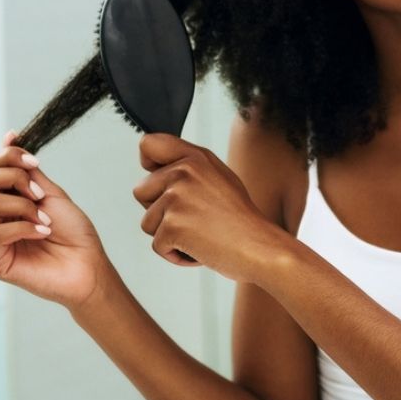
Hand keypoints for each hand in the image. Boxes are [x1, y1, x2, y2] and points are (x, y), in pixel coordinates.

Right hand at [0, 130, 113, 310]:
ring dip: (24, 205)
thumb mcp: (50, 193)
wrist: (89, 264)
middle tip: (41, 193)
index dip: (7, 156)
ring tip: (46, 219)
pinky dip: (24, 227)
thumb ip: (27, 170)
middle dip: (15, 177)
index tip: (33, 161)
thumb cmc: (73, 232)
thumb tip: (8, 136)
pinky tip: (43, 232)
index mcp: (6, 201)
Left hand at [133, 133, 288, 282]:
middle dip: (158, 211)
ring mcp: (176, 197)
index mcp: (195, 157)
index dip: (148, 165)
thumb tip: (157, 169)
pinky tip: (200, 248)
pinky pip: (157, 246)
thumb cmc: (241, 219)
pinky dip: (175, 254)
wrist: (260, 247)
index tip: (160, 182)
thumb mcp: (219, 178)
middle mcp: (184, 172)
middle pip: (140, 191)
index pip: (149, 144)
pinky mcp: (172, 225)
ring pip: (147, 222)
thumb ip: (189, 169)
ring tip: (199, 234)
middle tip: (192, 218)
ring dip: (168, 235)